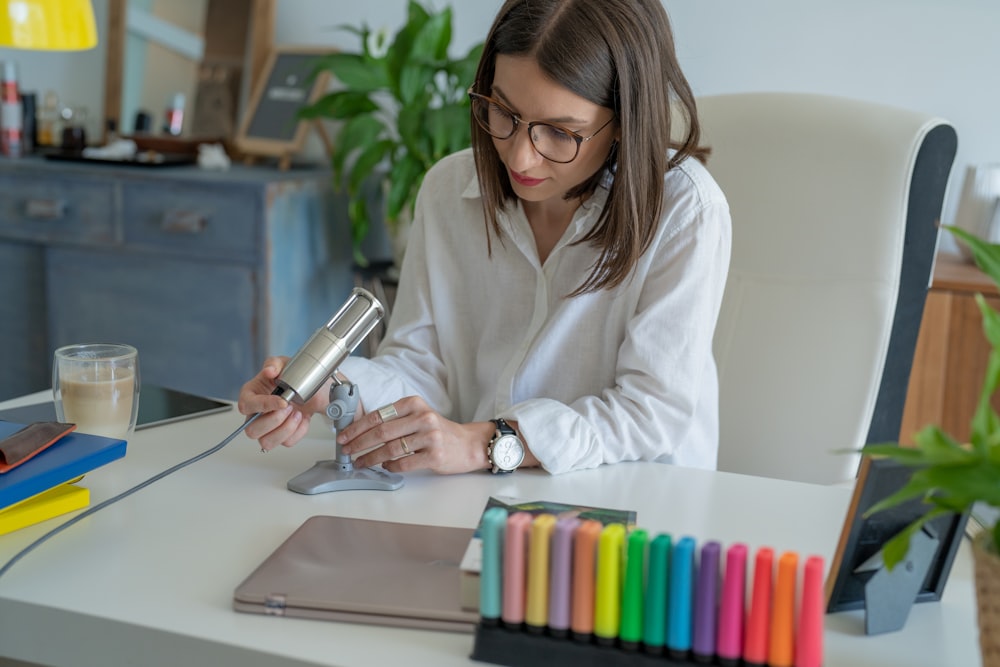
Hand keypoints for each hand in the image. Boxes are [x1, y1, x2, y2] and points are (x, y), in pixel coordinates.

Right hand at [237, 356, 328, 451]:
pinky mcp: (281, 436)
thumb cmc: (292, 377)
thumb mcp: (284, 364)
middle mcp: (256, 415)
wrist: (313, 389)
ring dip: (286, 430)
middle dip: (275, 420)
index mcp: (250, 395)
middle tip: (290, 407)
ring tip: (298, 413)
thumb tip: (269, 370)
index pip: (246, 406)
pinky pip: (286, 443)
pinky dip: (298, 432)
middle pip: (252, 430)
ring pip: (266, 442)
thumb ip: (274, 363)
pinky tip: (302, 419)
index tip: (283, 402)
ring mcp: (267, 428)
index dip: (264, 406)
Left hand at [337, 395, 491, 473]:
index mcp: (414, 404)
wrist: (469, 444)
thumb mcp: (419, 416)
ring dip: (370, 458)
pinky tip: (385, 466)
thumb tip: (362, 431)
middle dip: (359, 443)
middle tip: (347, 451)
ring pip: (390, 449)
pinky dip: (390, 466)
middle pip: (381, 432)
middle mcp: (422, 418)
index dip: (357, 427)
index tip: (344, 436)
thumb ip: (395, 420)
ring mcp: (429, 437)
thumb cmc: (439, 431)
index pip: (378, 415)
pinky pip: (404, 463)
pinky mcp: (434, 456)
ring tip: (361, 463)